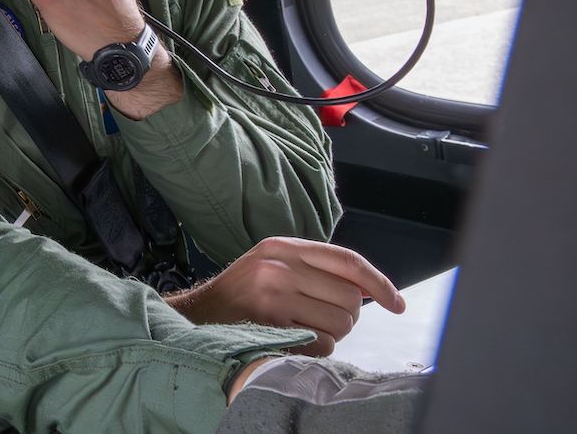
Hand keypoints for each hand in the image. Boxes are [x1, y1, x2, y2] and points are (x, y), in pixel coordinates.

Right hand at [171, 237, 405, 356]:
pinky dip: (316, 348)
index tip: (396, 302)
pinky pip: (321, 344)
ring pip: (340, 324)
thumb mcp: (273, 264)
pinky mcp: (270, 326)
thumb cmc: (243, 292)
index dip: (379, 282)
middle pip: (349, 298)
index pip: (347, 260)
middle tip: (323, 317)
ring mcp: (272, 297)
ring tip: (304, 327)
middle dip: (346, 315)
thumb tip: (369, 287)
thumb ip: (315, 268)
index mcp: (283, 247)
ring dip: (331, 333)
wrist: (198, 314)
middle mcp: (278, 267)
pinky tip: (294, 339)